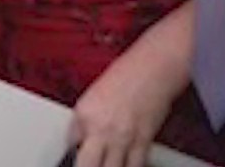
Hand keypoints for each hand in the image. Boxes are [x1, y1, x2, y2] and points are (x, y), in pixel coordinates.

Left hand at [68, 51, 179, 166]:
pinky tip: (126, 164)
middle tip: (89, 163)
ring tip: (108, 164)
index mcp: (84, 112)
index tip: (78, 153)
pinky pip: (134, 166)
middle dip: (87, 166)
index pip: (70, 142)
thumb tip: (79, 138)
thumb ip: (85, 119)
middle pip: (87, 165)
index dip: (72, 151)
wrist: (155, 67)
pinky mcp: (143, 142)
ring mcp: (122, 137)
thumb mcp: (95, 94)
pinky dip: (130, 166)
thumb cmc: (128, 74)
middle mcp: (101, 128)